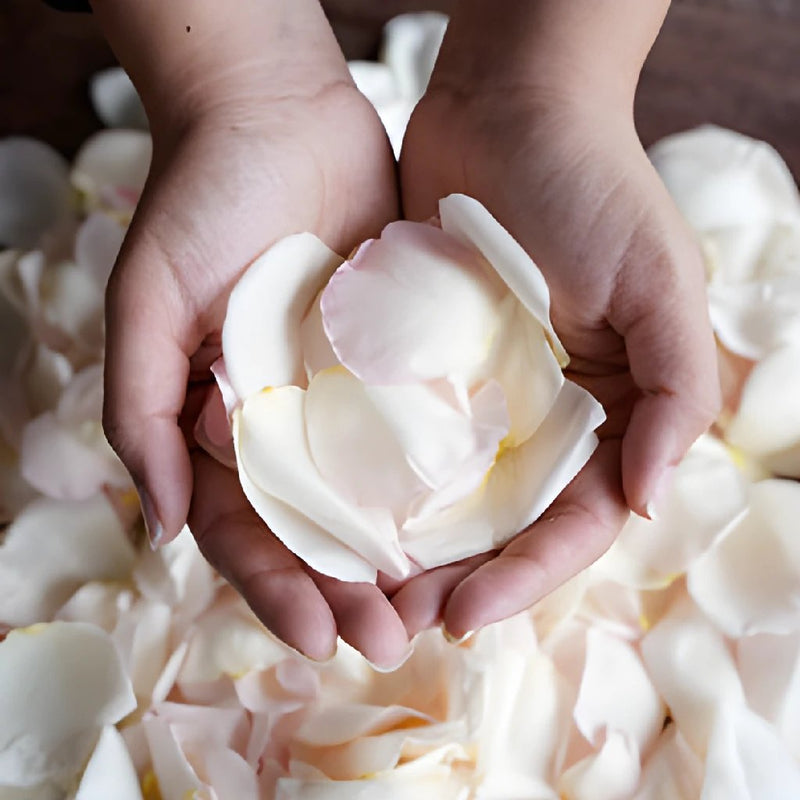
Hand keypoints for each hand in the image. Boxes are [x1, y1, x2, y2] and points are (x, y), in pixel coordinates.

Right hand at [99, 0, 409, 666]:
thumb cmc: (200, 203)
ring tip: (438, 607)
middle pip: (319, 529)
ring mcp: (348, 394)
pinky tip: (474, 522)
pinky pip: (423, 428)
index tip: (317, 637)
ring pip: (378, 494)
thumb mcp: (147, 305)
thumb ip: (141, 412)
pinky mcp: (402, 357)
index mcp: (224, 426)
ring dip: (403, 556)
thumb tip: (163, 527)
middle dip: (348, 591)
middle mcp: (289, 422)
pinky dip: (442, 479)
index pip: (248, 529)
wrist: (278, 115)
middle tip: (390, 642)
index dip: (276, 589)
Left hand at [391, 4, 719, 637]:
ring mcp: (473, 392)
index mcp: (605, 411)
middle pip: (497, 522)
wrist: (506, 108)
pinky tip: (332, 514)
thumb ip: (675, 391)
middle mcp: (538, 413)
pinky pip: (392, 434)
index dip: (526, 574)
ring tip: (354, 592)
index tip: (466, 613)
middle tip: (393, 624)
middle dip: (454, 577)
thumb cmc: (593, 187)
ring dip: (402, 546)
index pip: (571, 519)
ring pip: (438, 493)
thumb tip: (651, 501)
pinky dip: (369, 478)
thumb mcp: (659, 285)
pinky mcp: (416, 361)